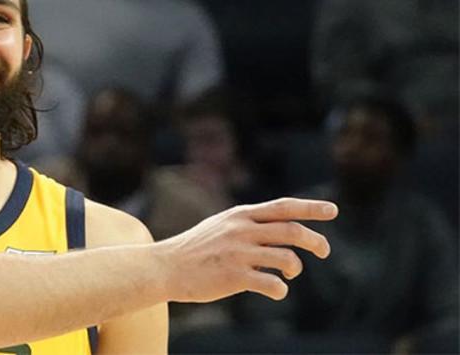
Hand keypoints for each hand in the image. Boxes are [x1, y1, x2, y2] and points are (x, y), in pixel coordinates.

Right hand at [155, 197, 336, 302]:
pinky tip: (274, 290)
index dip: (311, 208)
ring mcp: (238, 254)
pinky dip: (280, 289)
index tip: (333, 210)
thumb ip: (248, 223)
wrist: (165, 267)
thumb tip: (281, 224)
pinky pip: (272, 284)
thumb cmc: (195, 249)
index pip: (282, 207)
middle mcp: (241, 231)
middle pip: (292, 231)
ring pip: (287, 259)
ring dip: (296, 268)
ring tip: (289, 273)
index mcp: (240, 216)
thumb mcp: (221, 225)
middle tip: (324, 251)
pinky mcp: (234, 277)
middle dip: (316, 241)